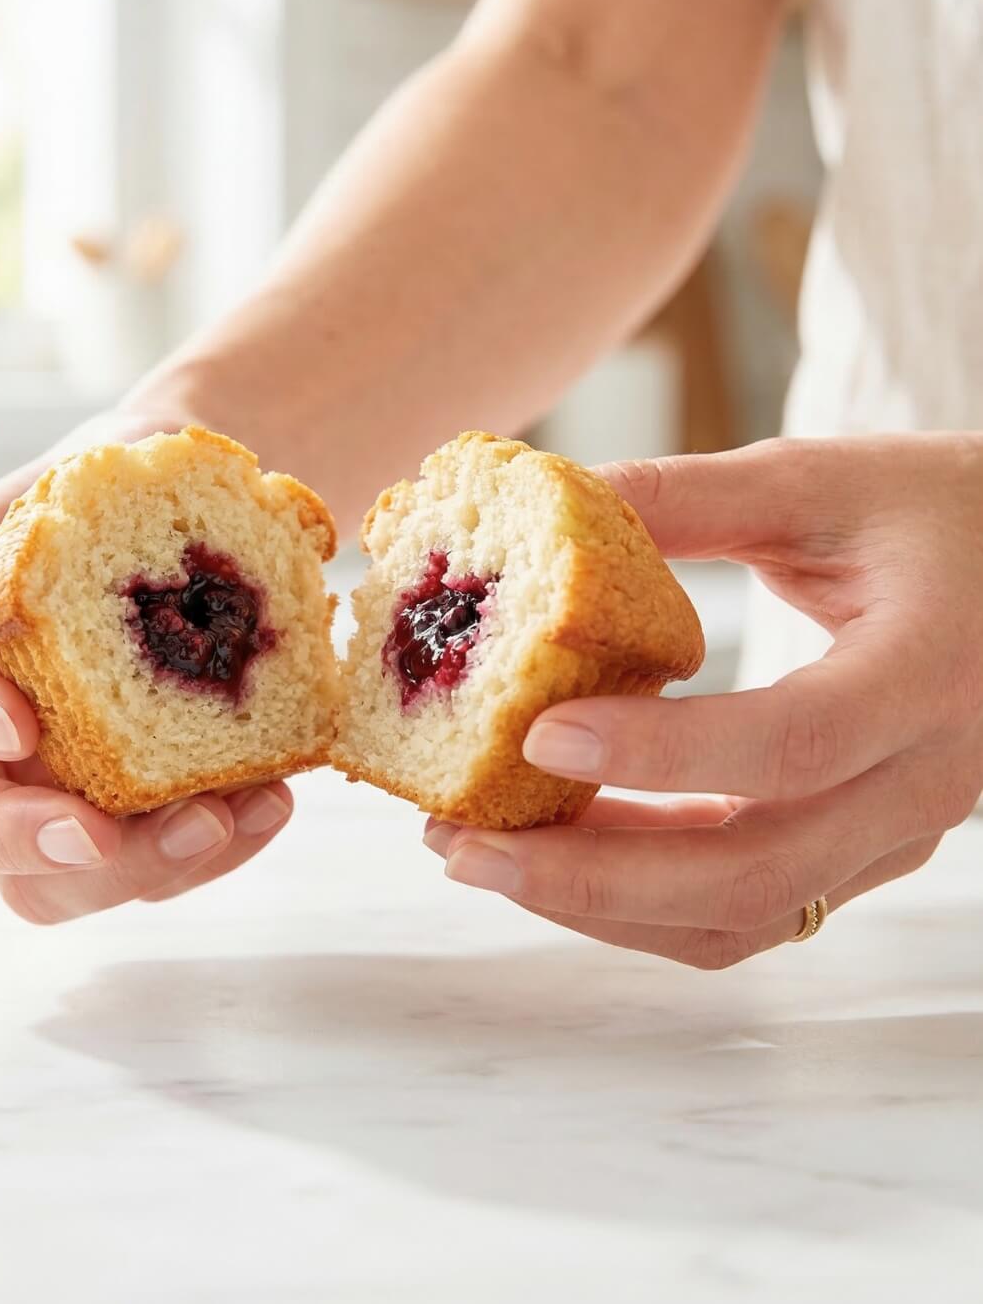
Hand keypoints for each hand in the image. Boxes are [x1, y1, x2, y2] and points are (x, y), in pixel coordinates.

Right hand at [0, 414, 294, 923]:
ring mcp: (32, 787)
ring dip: (132, 869)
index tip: (17, 724)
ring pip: (39, 882)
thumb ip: (114, 505)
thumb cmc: (131, 487)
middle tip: (95, 834)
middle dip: (13, 838)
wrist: (183, 526)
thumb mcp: (110, 469)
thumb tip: (233, 541)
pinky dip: (205, 854)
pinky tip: (267, 803)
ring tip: (228, 815)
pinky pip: (137, 872)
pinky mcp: (110, 822)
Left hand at [427, 434, 982, 967]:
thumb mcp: (819, 481)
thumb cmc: (937, 513)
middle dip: (589, 874)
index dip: (662, 753)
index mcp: (929, 673)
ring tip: (482, 856)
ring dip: (599, 905)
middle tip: (462, 844)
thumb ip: (687, 496)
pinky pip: (745, 911)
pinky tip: (559, 855)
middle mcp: (922, 781)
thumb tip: (547, 503)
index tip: (538, 733)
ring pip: (741, 916)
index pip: (795, 742)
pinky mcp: (856, 852)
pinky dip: (642, 902)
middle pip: (754, 874)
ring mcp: (892, 835)